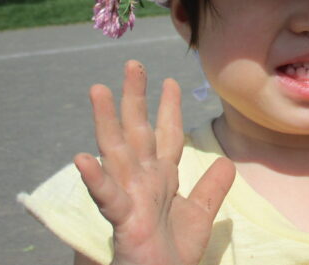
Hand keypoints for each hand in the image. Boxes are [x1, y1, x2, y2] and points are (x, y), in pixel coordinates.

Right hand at [74, 61, 235, 264]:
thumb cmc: (173, 254)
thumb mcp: (200, 216)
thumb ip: (211, 188)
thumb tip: (227, 161)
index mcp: (161, 178)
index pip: (165, 135)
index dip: (168, 108)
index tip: (171, 81)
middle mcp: (143, 180)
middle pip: (137, 131)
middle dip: (135, 98)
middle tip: (133, 64)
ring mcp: (130, 197)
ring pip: (116, 152)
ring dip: (106, 121)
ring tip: (99, 90)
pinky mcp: (123, 221)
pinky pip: (107, 197)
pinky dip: (95, 178)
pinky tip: (82, 158)